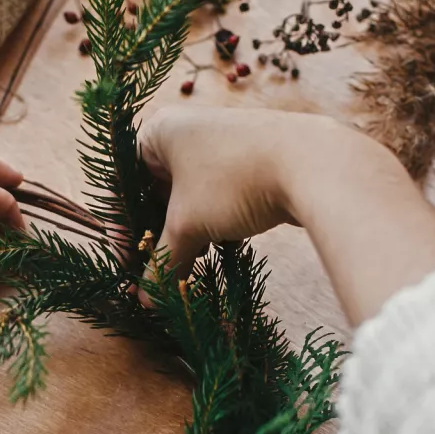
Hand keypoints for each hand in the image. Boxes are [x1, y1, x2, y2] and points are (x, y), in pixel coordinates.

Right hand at [137, 106, 315, 273]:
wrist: (313, 163)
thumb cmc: (235, 181)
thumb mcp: (189, 225)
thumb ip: (163, 263)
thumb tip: (147, 301)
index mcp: (158, 132)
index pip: (122, 185)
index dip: (120, 229)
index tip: (127, 267)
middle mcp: (185, 132)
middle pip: (153, 194)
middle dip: (153, 238)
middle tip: (151, 276)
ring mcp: (218, 147)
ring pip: (186, 200)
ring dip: (182, 238)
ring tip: (180, 272)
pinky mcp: (246, 165)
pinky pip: (214, 200)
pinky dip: (209, 228)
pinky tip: (212, 256)